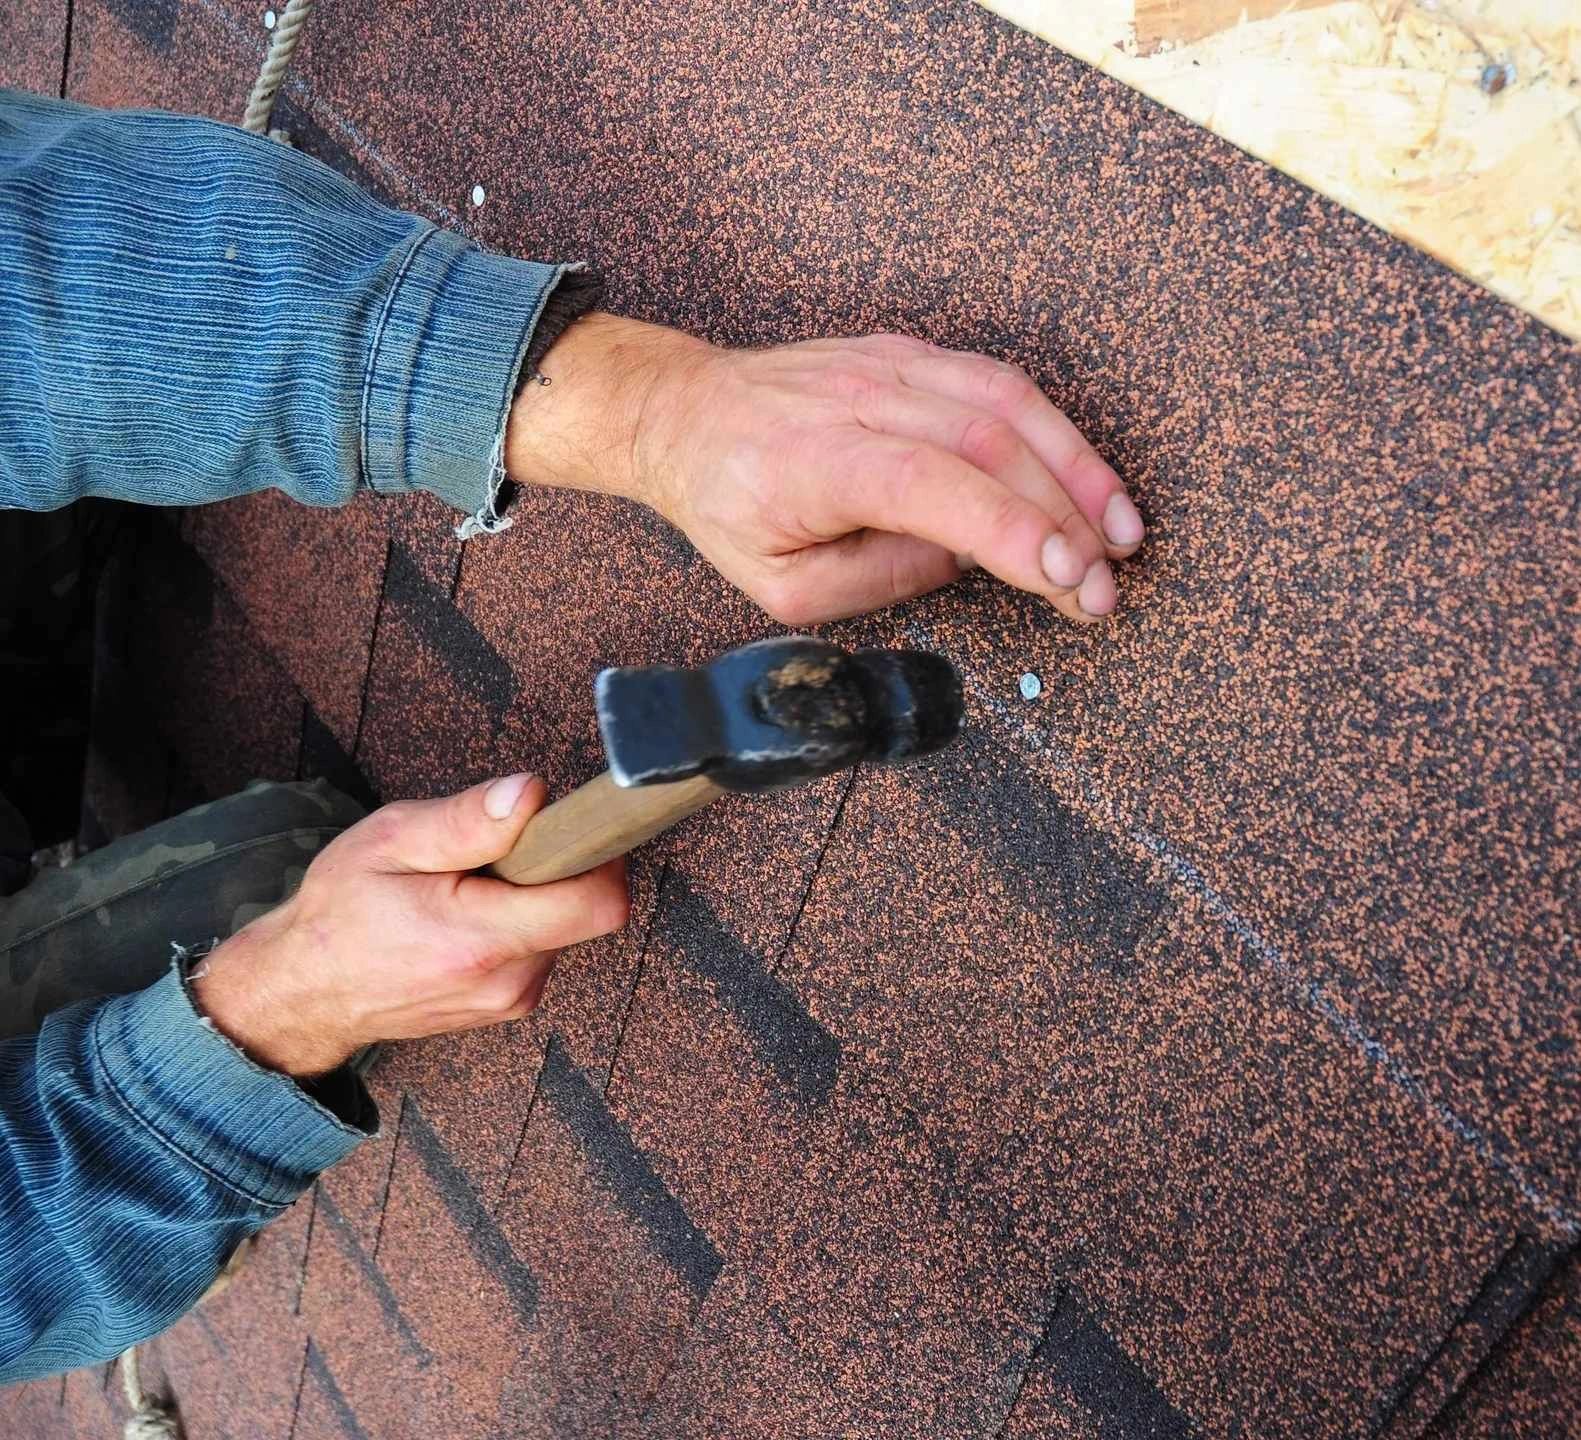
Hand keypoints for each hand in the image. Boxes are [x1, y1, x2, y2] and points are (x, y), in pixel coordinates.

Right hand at [191, 775, 628, 1075]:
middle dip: (553, 865)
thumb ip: (466, 820)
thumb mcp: (390, 842)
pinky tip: (467, 912)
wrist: (304, 991)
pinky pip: (542, 944)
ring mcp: (512, 998)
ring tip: (466, 885)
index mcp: (482, 940)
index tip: (569, 822)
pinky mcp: (510, 1001)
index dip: (600, 852)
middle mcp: (509, 981)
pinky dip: (519, 918)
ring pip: (565, 923)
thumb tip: (532, 793)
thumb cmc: (341, 910)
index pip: (598, 903)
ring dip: (532, 892)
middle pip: (585, 906)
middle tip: (490, 851)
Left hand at [506, 313, 1143, 624]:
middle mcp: (860, 397)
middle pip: (987, 442)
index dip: (1011, 530)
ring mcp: (888, 363)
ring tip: (1121, 533)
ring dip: (1078, 469)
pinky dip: (1053, 431)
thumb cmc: (727, 504)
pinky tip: (1085, 481)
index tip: (1069, 578)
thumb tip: (967, 558)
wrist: (681, 413)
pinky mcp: (908, 352)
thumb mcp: (782, 584)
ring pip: (1006, 403)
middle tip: (1106, 585)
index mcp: (819, 460)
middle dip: (1065, 518)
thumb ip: (878, 578)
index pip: (933, 486)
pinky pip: (996, 383)